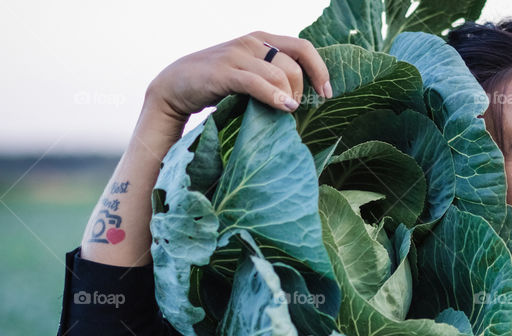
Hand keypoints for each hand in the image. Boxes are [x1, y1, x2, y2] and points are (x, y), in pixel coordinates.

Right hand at [144, 31, 331, 124]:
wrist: (175, 86)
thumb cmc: (218, 83)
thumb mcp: (250, 73)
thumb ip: (273, 75)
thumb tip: (304, 95)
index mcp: (262, 39)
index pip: (303, 47)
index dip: (320, 69)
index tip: (327, 93)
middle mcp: (252, 42)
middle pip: (294, 63)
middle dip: (303, 89)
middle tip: (296, 108)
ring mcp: (237, 55)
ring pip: (280, 74)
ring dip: (290, 96)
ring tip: (288, 111)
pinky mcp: (224, 72)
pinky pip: (257, 82)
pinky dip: (275, 96)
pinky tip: (285, 108)